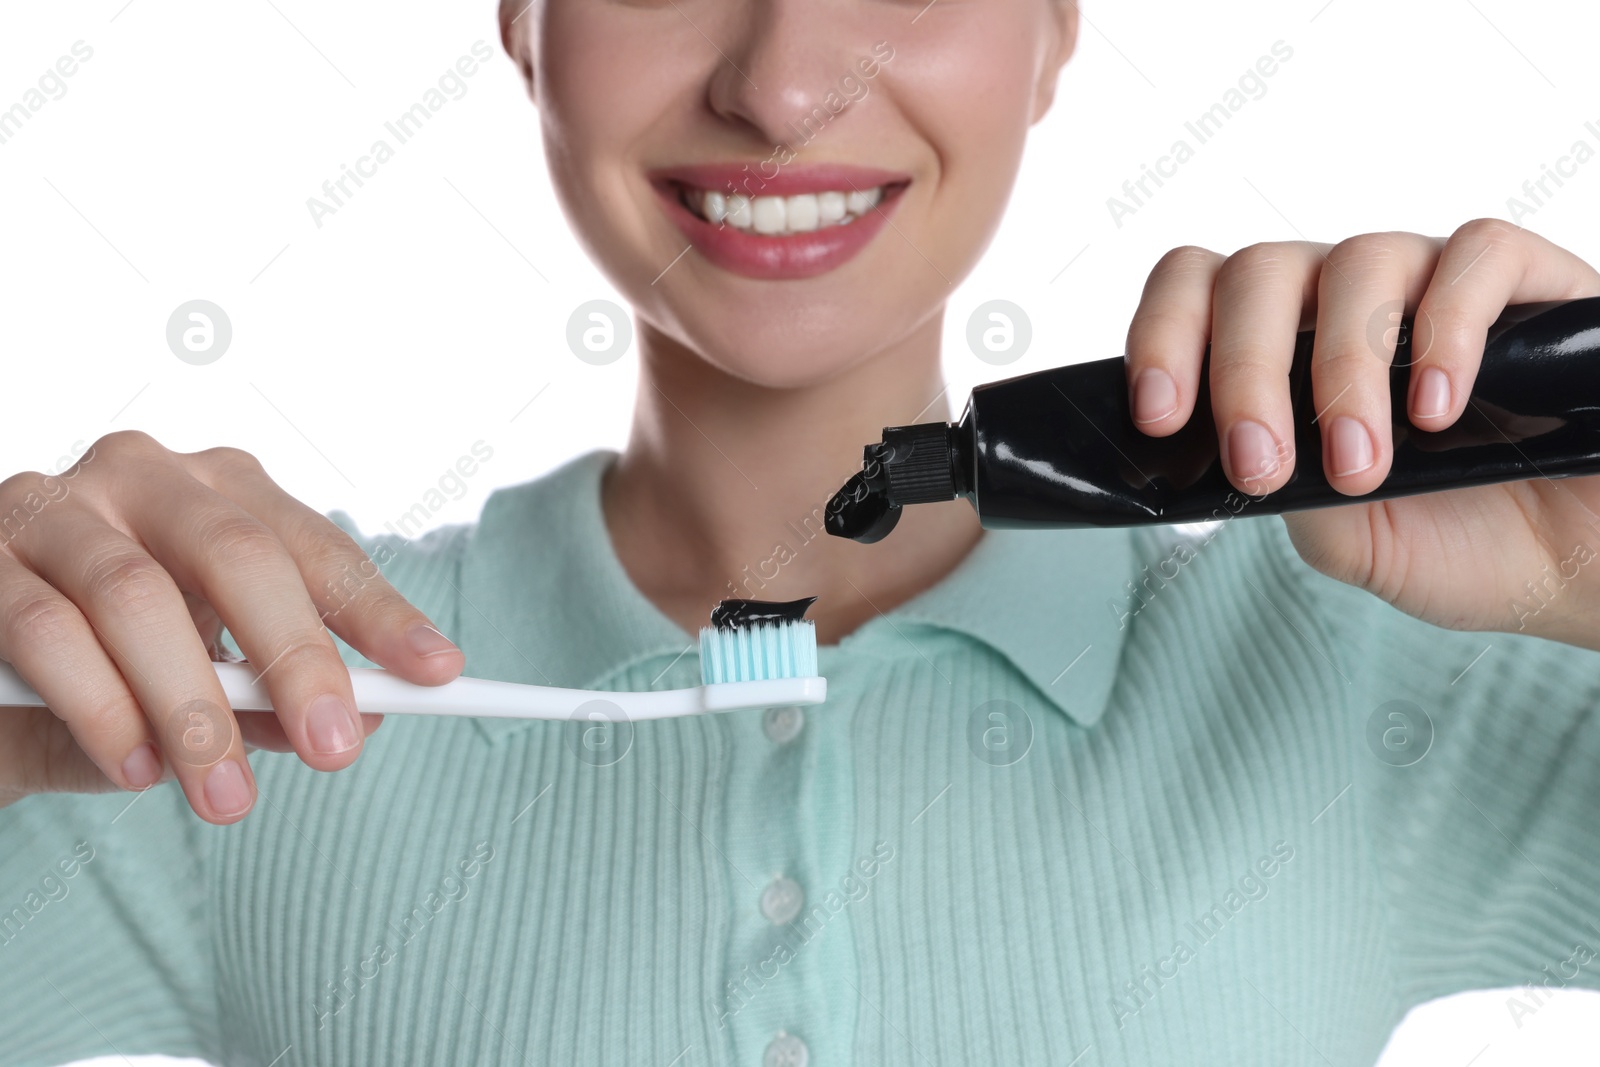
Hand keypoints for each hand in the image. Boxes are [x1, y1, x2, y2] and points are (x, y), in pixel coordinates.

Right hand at [0, 431, 464, 822]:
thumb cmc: (108, 662)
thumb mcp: (201, 679)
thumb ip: (265, 698)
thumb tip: (351, 725)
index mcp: (219, 492)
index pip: (314, 547)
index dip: (378, 611)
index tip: (440, 673)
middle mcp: (143, 476)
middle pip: (237, 554)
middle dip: (295, 657)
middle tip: (336, 749)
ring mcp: (54, 505)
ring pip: (135, 597)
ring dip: (191, 708)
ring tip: (226, 797)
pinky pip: (44, 628)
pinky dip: (99, 707)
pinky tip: (136, 768)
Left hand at [1125, 220, 1599, 648]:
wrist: (1588, 568)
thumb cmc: (1468, 543)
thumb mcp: (1353, 542)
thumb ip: (1291, 494)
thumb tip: (1234, 456)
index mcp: (1288, 351)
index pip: (1199, 291)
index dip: (1162, 335)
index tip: (1159, 416)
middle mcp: (1350, 303)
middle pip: (1261, 272)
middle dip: (1244, 370)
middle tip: (1260, 463)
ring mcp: (1436, 284)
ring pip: (1358, 263)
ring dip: (1343, 369)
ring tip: (1364, 465)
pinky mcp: (1532, 282)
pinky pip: (1475, 255)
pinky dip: (1446, 329)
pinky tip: (1437, 406)